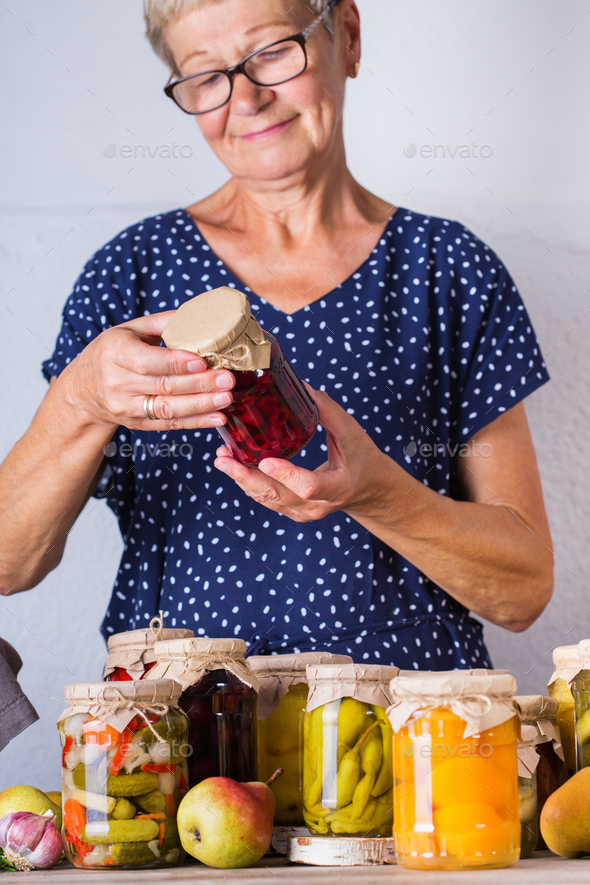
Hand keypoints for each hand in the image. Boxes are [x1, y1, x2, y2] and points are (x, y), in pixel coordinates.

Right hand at [59, 311, 234, 430]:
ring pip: (167, 409)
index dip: (175, 363)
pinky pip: (169, 424)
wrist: (83, 389)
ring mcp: (125, 407)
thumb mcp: (129, 330)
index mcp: (115, 351)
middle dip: (199, 384)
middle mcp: (117, 382)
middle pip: (162, 386)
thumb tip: (200, 315)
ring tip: (227, 398)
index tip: (202, 361)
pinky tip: (218, 417)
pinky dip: (196, 422)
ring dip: (201, 405)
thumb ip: (163, 323)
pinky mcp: (136, 424)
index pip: (147, 361)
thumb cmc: (113, 352)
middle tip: (227, 378)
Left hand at [214, 388, 392, 522]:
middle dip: (246, 477)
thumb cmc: (362, 458)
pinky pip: (267, 499)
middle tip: (223, 458)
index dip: (287, 475)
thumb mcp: (351, 433)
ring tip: (221, 457)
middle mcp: (319, 506)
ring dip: (242, 479)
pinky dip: (249, 483)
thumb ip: (327, 411)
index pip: (310, 486)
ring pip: (267, 499)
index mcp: (339, 487)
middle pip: (278, 495)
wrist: (368, 489)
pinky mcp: (293, 511)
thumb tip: (299, 385)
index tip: (266, 460)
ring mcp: (304, 512)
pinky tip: (234, 465)